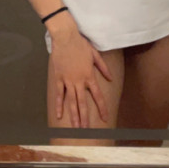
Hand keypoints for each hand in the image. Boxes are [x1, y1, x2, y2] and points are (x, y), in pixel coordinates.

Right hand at [48, 12, 112, 126]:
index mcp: (89, 76)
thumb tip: (110, 78)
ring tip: (75, 127)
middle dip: (85, 117)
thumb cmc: (81, 44)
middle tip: (87, 130)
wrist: (65, 37)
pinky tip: (60, 115)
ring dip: (74, 115)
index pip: (97, 95)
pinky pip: (59, 95)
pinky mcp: (58, 78)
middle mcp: (79, 81)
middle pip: (83, 103)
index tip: (105, 118)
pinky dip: (59, 105)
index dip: (101, 108)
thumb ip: (103, 68)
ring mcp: (67, 81)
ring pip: (71, 101)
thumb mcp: (95, 54)